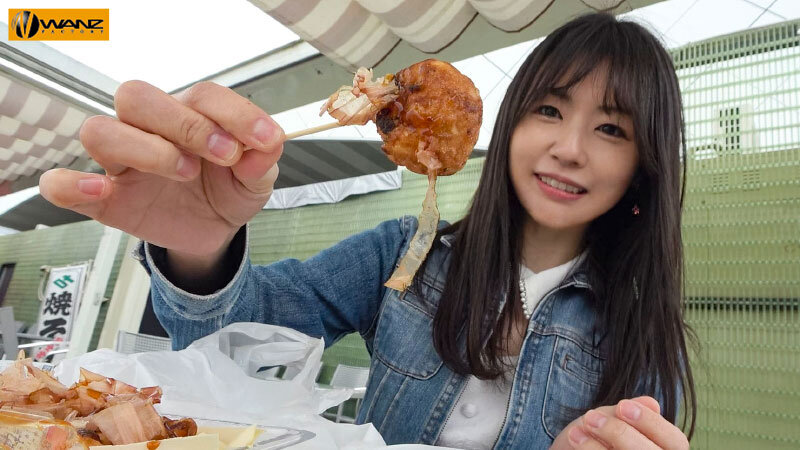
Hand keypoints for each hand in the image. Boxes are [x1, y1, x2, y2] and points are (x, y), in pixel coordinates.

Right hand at [39, 80, 283, 259]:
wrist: (214, 233)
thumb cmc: (229, 192)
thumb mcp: (257, 180)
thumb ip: (262, 162)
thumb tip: (267, 146)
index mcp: (190, 115)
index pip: (201, 94)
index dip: (234, 113)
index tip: (264, 140)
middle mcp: (150, 130)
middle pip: (137, 97)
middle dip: (184, 122)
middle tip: (224, 154)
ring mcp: (123, 164)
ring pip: (101, 131)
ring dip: (145, 148)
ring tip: (185, 172)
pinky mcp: (104, 200)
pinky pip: (61, 185)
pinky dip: (71, 184)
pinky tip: (103, 188)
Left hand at [551, 396, 688, 448]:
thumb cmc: (597, 438)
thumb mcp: (612, 420)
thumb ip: (631, 414)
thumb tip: (652, 404)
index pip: (676, 441)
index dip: (651, 422)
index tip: (622, 405)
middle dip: (620, 433)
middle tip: (591, 417)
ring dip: (597, 447)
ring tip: (575, 432)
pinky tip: (574, 443)